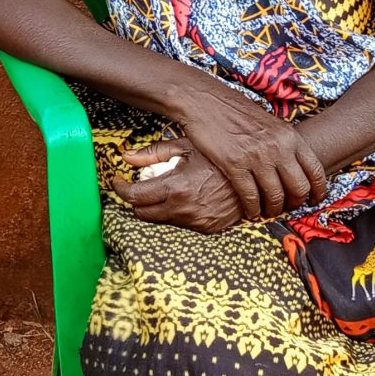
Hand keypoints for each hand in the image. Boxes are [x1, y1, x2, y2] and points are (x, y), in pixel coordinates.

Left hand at [113, 145, 244, 233]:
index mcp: (176, 187)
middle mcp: (184, 208)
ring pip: (160, 220)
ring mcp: (197, 221)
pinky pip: (181, 225)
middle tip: (138, 186)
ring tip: (165, 189)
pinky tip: (184, 198)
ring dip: (156, 207)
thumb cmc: (222, 154)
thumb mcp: (188, 147)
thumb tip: (126, 156)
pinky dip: (176, 213)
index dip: (121, 188)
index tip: (117, 182)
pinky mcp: (208, 228)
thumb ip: (154, 153)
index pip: (134, 196)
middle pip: (142, 213)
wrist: (256, 173)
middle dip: (136, 200)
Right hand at [166, 86, 328, 219]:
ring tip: (267, 213)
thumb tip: (291, 162)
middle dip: (294, 203)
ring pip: (275, 196)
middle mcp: (278, 147)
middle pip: (298, 188)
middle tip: (287, 208)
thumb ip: (282, 142)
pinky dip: (252, 209)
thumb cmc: (235, 110)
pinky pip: (250, 196)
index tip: (314, 200)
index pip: (315, 170)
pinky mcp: (234, 164)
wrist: (204, 100)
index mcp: (289, 136)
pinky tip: (250, 212)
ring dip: (272, 210)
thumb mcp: (268, 122)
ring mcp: (257, 156)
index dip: (318, 191)